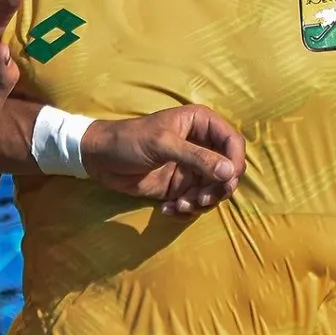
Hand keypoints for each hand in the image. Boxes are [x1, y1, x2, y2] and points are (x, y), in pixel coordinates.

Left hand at [81, 105, 245, 216]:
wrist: (99, 159)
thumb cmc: (130, 140)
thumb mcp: (163, 144)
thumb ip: (197, 157)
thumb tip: (230, 172)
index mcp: (201, 124)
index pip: (232, 141)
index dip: (236, 162)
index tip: (228, 182)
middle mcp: (201, 145)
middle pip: (228, 170)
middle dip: (218, 188)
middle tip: (202, 200)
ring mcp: (191, 168)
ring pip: (213, 190)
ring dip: (201, 202)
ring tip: (180, 206)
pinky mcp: (180, 187)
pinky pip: (195, 202)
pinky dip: (186, 210)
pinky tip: (168, 210)